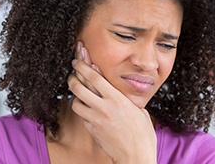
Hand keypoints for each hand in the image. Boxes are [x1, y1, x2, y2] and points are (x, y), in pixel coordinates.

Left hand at [67, 42, 156, 163]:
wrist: (136, 156)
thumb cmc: (142, 133)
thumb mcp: (138, 110)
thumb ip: (124, 98)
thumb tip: (115, 89)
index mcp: (117, 99)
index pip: (94, 77)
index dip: (83, 66)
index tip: (78, 60)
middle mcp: (104, 107)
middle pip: (78, 87)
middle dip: (72, 78)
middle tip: (72, 74)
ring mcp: (96, 120)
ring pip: (76, 103)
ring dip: (76, 97)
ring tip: (80, 94)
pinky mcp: (92, 131)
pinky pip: (83, 117)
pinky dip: (84, 112)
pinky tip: (90, 112)